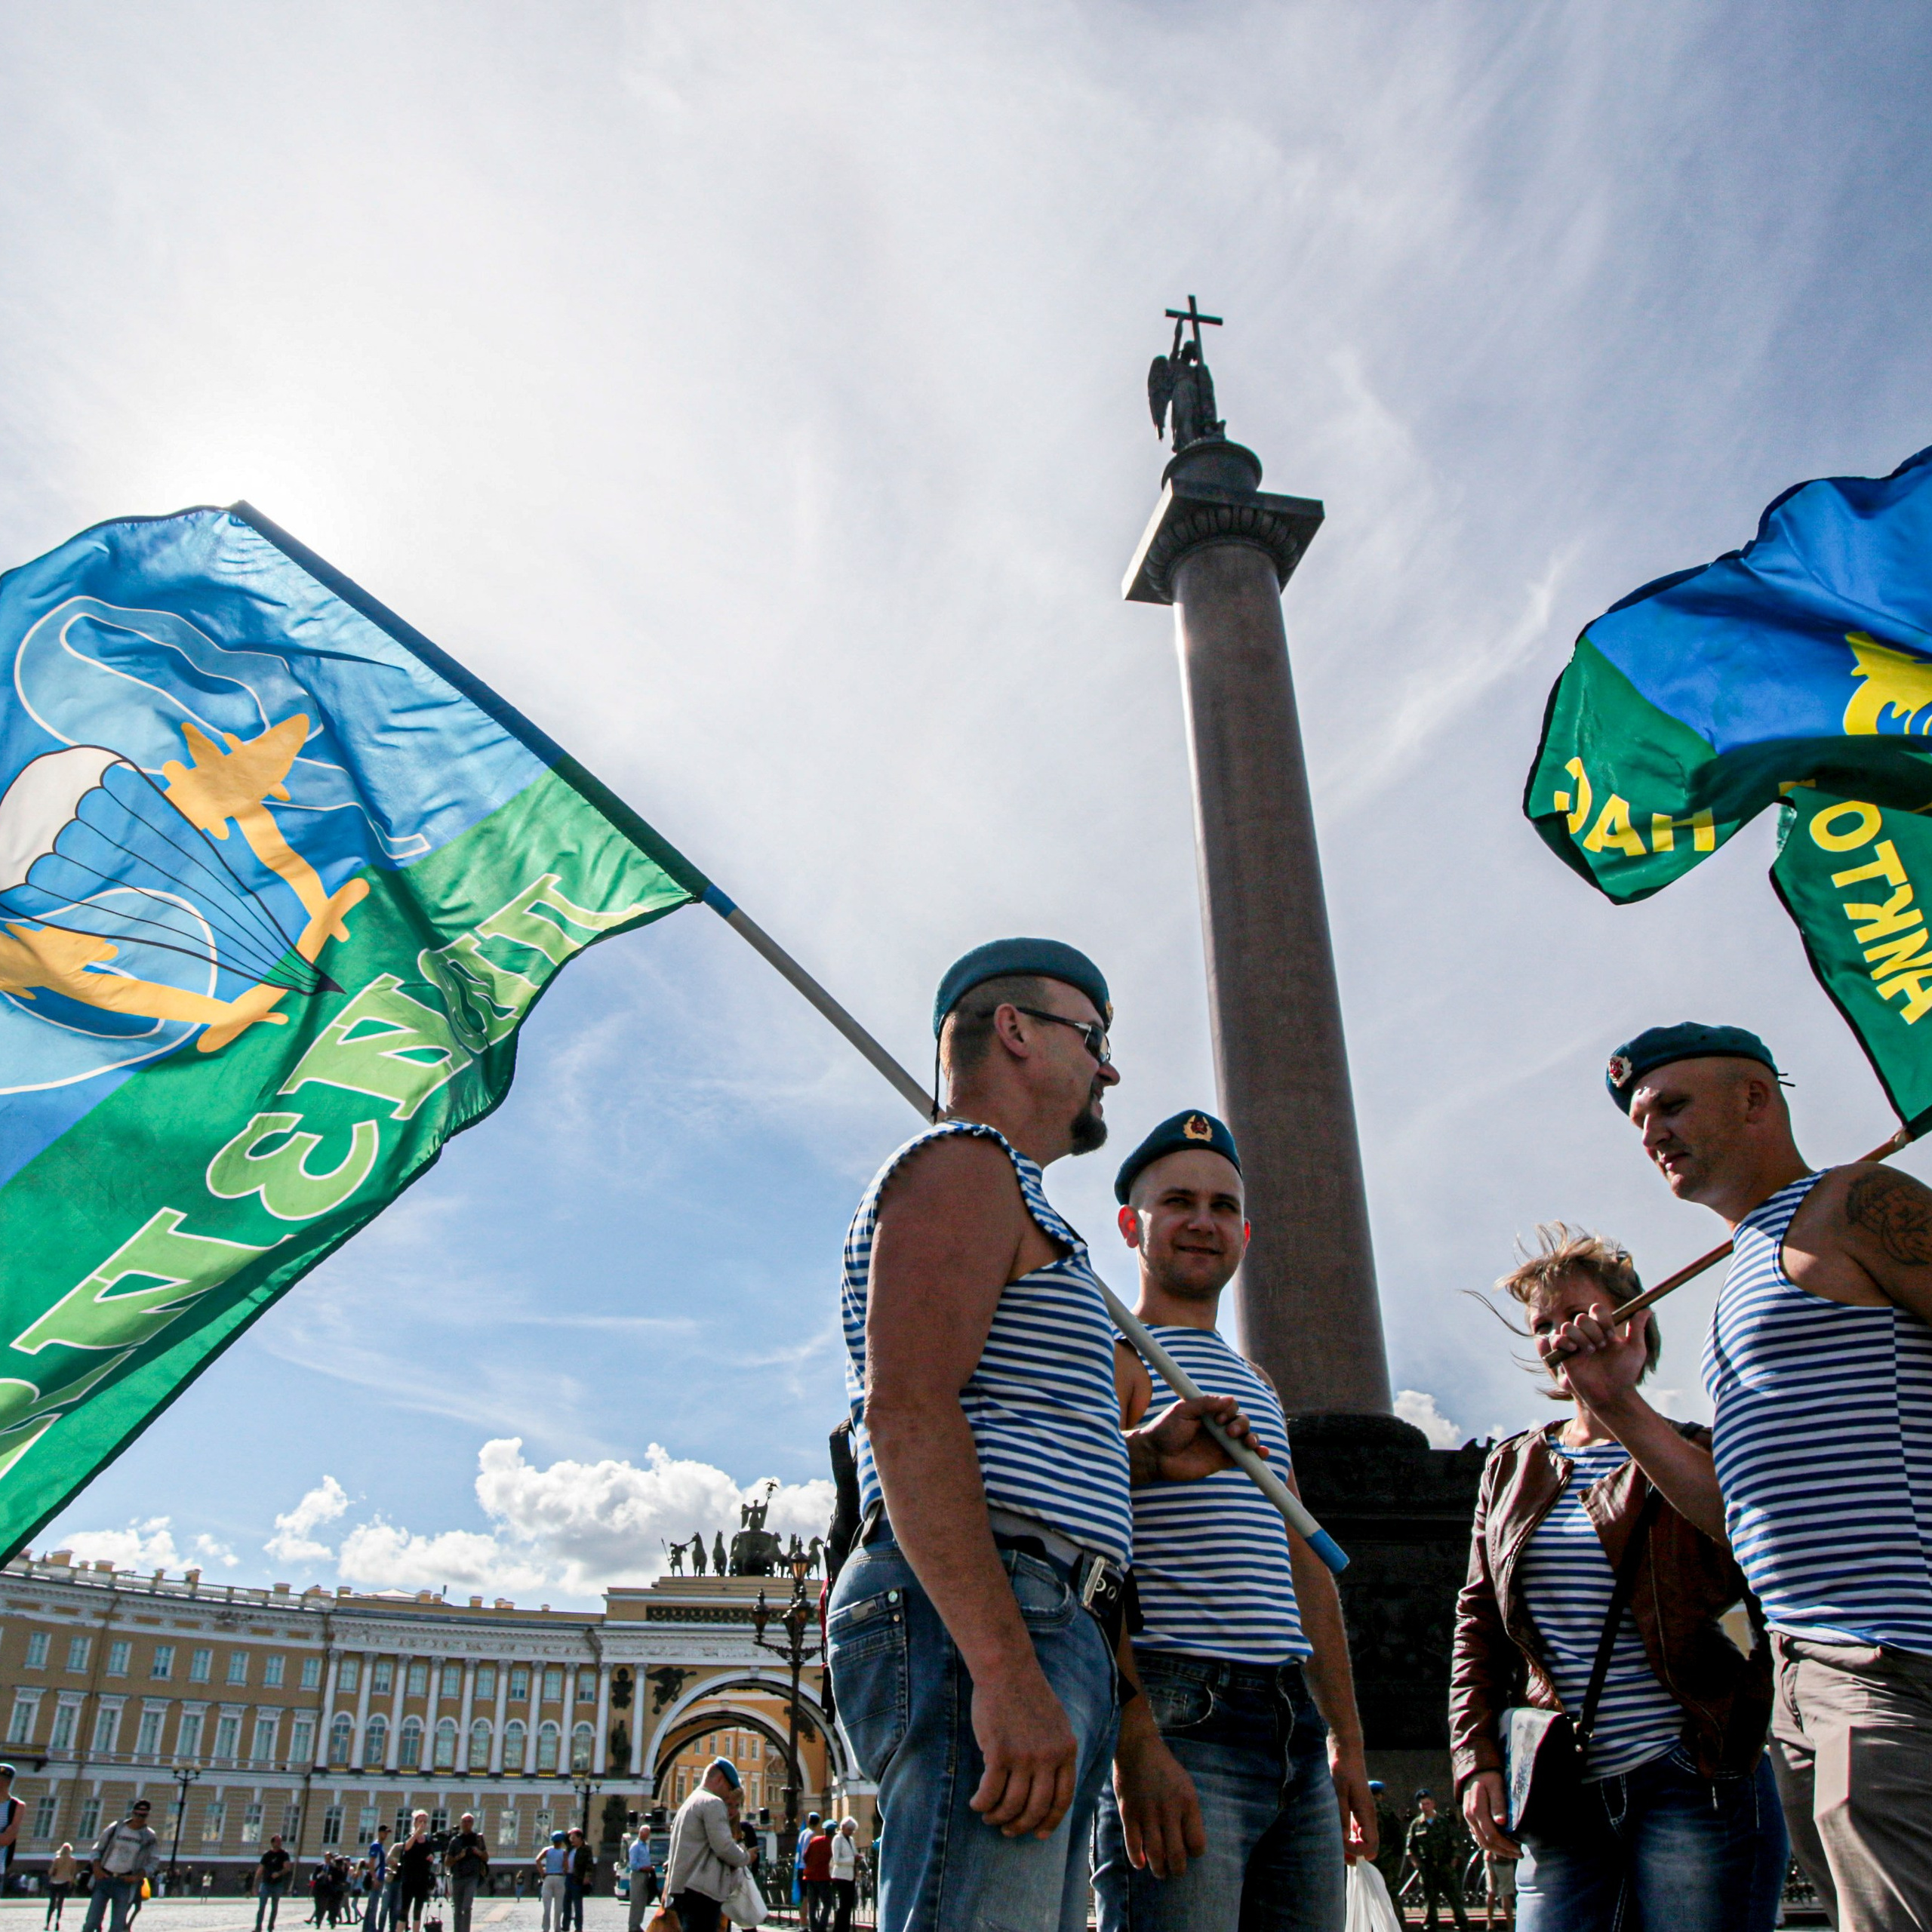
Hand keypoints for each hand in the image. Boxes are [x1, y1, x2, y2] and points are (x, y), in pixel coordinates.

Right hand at [967, 1663, 1077, 1838]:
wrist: (1006, 1668)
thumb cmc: (1026, 1693)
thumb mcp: (1056, 1723)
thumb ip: (1056, 1751)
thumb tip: (1047, 1786)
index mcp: (1066, 1750)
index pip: (1063, 1799)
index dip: (1050, 1822)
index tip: (1039, 1835)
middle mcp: (1048, 1757)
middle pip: (1037, 1808)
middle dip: (1021, 1826)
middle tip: (1008, 1830)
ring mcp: (1024, 1756)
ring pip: (1012, 1805)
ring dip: (998, 1817)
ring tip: (989, 1816)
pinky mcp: (999, 1753)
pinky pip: (990, 1792)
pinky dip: (982, 1804)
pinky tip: (976, 1803)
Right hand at [1112, 1721, 1203, 1877]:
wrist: (1137, 1747)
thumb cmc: (1164, 1768)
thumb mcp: (1186, 1785)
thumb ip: (1188, 1812)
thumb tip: (1188, 1842)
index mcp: (1188, 1802)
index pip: (1197, 1843)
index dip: (1194, 1852)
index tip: (1189, 1851)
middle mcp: (1169, 1810)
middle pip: (1176, 1854)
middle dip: (1177, 1869)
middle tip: (1174, 1870)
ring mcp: (1147, 1812)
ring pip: (1155, 1854)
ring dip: (1159, 1869)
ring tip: (1160, 1871)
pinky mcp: (1128, 1812)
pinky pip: (1133, 1844)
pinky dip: (1137, 1859)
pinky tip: (1141, 1863)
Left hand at [1129, 1395, 1262, 1483]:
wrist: (1154, 1456)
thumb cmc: (1165, 1430)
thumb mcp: (1182, 1410)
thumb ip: (1205, 1404)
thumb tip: (1230, 1399)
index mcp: (1208, 1413)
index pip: (1230, 1407)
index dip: (1230, 1410)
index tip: (1218, 1419)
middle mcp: (1217, 1427)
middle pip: (1241, 1421)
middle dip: (1241, 1424)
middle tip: (1228, 1432)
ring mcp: (1220, 1445)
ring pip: (1245, 1439)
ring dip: (1252, 1438)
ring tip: (1248, 1443)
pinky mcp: (1221, 1461)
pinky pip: (1242, 1458)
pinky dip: (1255, 1456)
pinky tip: (1262, 1454)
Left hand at [1330, 1739, 1376, 1862]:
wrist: (1346, 1750)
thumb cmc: (1342, 1768)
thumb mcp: (1339, 1792)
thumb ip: (1341, 1816)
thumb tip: (1344, 1840)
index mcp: (1367, 1813)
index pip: (1370, 1845)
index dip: (1355, 1851)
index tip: (1339, 1846)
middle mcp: (1368, 1816)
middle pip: (1367, 1845)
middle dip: (1352, 1852)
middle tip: (1334, 1853)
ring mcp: (1363, 1812)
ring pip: (1361, 1838)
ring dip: (1349, 1844)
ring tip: (1332, 1844)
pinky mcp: (1356, 1808)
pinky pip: (1356, 1829)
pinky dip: (1347, 1835)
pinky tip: (1335, 1831)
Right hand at [1462, 1772, 1517, 1858]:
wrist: (1474, 1770)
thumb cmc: (1489, 1777)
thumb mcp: (1496, 1787)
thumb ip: (1498, 1804)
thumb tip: (1502, 1823)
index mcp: (1476, 1810)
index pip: (1492, 1835)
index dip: (1506, 1846)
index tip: (1520, 1850)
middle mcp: (1470, 1817)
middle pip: (1486, 1842)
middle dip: (1503, 1851)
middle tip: (1519, 1854)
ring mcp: (1468, 1818)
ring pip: (1481, 1841)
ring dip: (1496, 1850)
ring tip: (1512, 1852)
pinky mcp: (1469, 1818)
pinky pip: (1478, 1836)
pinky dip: (1489, 1844)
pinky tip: (1500, 1845)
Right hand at [1537, 1301, 1650, 1415]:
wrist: (1613, 1394)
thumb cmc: (1625, 1373)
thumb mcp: (1635, 1349)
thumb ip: (1637, 1327)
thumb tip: (1647, 1309)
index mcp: (1602, 1330)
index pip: (1597, 1310)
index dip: (1602, 1319)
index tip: (1611, 1335)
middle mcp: (1587, 1335)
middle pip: (1582, 1317)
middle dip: (1593, 1331)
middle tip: (1601, 1347)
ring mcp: (1574, 1344)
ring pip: (1568, 1326)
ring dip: (1581, 1337)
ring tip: (1591, 1352)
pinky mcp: (1564, 1355)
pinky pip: (1556, 1339)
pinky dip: (1565, 1342)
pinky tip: (1575, 1351)